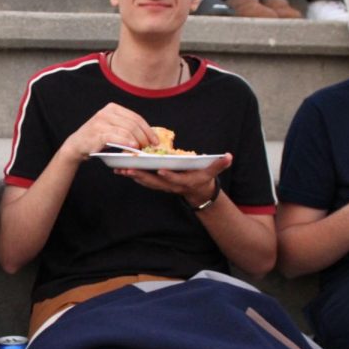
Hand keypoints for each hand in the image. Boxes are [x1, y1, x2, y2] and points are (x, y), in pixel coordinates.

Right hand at [57, 102, 158, 161]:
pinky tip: (133, 147)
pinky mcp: (97, 132)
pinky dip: (127, 142)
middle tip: (149, 147)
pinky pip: (116, 136)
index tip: (155, 141)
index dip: (148, 129)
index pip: (136, 117)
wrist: (77, 145)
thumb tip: (149, 135)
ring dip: (137, 140)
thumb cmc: (97, 138)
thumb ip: (127, 127)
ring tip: (142, 149)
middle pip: (133, 123)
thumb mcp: (112, 128)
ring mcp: (101, 122)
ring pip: (126, 130)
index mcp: (113, 108)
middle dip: (144, 136)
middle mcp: (106, 112)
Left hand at [116, 153, 232, 203]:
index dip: (169, 175)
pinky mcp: (156, 183)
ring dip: (133, 176)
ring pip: (146, 181)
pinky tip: (121, 169)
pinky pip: (142, 180)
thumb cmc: (204, 178)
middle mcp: (171, 185)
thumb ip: (220, 164)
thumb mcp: (213, 171)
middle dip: (142, 176)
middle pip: (155, 181)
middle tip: (129, 169)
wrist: (198, 192)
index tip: (160, 169)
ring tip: (120, 169)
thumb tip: (228, 156)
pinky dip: (132, 176)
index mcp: (184, 181)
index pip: (176, 179)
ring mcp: (163, 186)